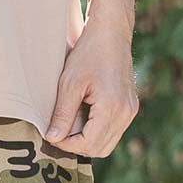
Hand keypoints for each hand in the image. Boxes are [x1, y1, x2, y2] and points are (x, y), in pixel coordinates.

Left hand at [43, 18, 139, 158]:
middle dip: (77, 146)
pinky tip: (82, 115)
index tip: (52, 133)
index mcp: (113, 108)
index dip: (67, 145)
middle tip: (59, 131)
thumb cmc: (89, 53)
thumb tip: (53, 138)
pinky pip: (113, 130)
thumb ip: (62, 114)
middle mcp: (126, 113)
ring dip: (87, 139)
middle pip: (100, 149)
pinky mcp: (130, 107)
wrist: (111, 33)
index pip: (89, 145)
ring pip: (107, 143)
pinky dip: (96, 130)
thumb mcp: (69, 83)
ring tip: (69, 122)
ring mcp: (130, 111)